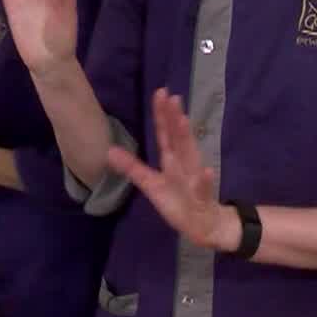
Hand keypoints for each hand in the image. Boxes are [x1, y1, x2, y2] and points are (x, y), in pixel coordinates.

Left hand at [105, 89, 238, 252]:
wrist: (204, 224)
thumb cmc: (178, 201)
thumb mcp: (151, 184)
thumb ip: (133, 168)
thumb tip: (109, 151)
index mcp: (173, 159)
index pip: (166, 134)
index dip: (162, 115)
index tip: (160, 92)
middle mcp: (186, 163)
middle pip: (179, 138)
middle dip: (175, 118)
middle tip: (172, 97)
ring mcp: (195, 179)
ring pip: (191, 156)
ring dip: (187, 139)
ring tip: (183, 120)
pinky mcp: (202, 198)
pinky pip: (203, 189)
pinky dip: (205, 180)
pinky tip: (207, 171)